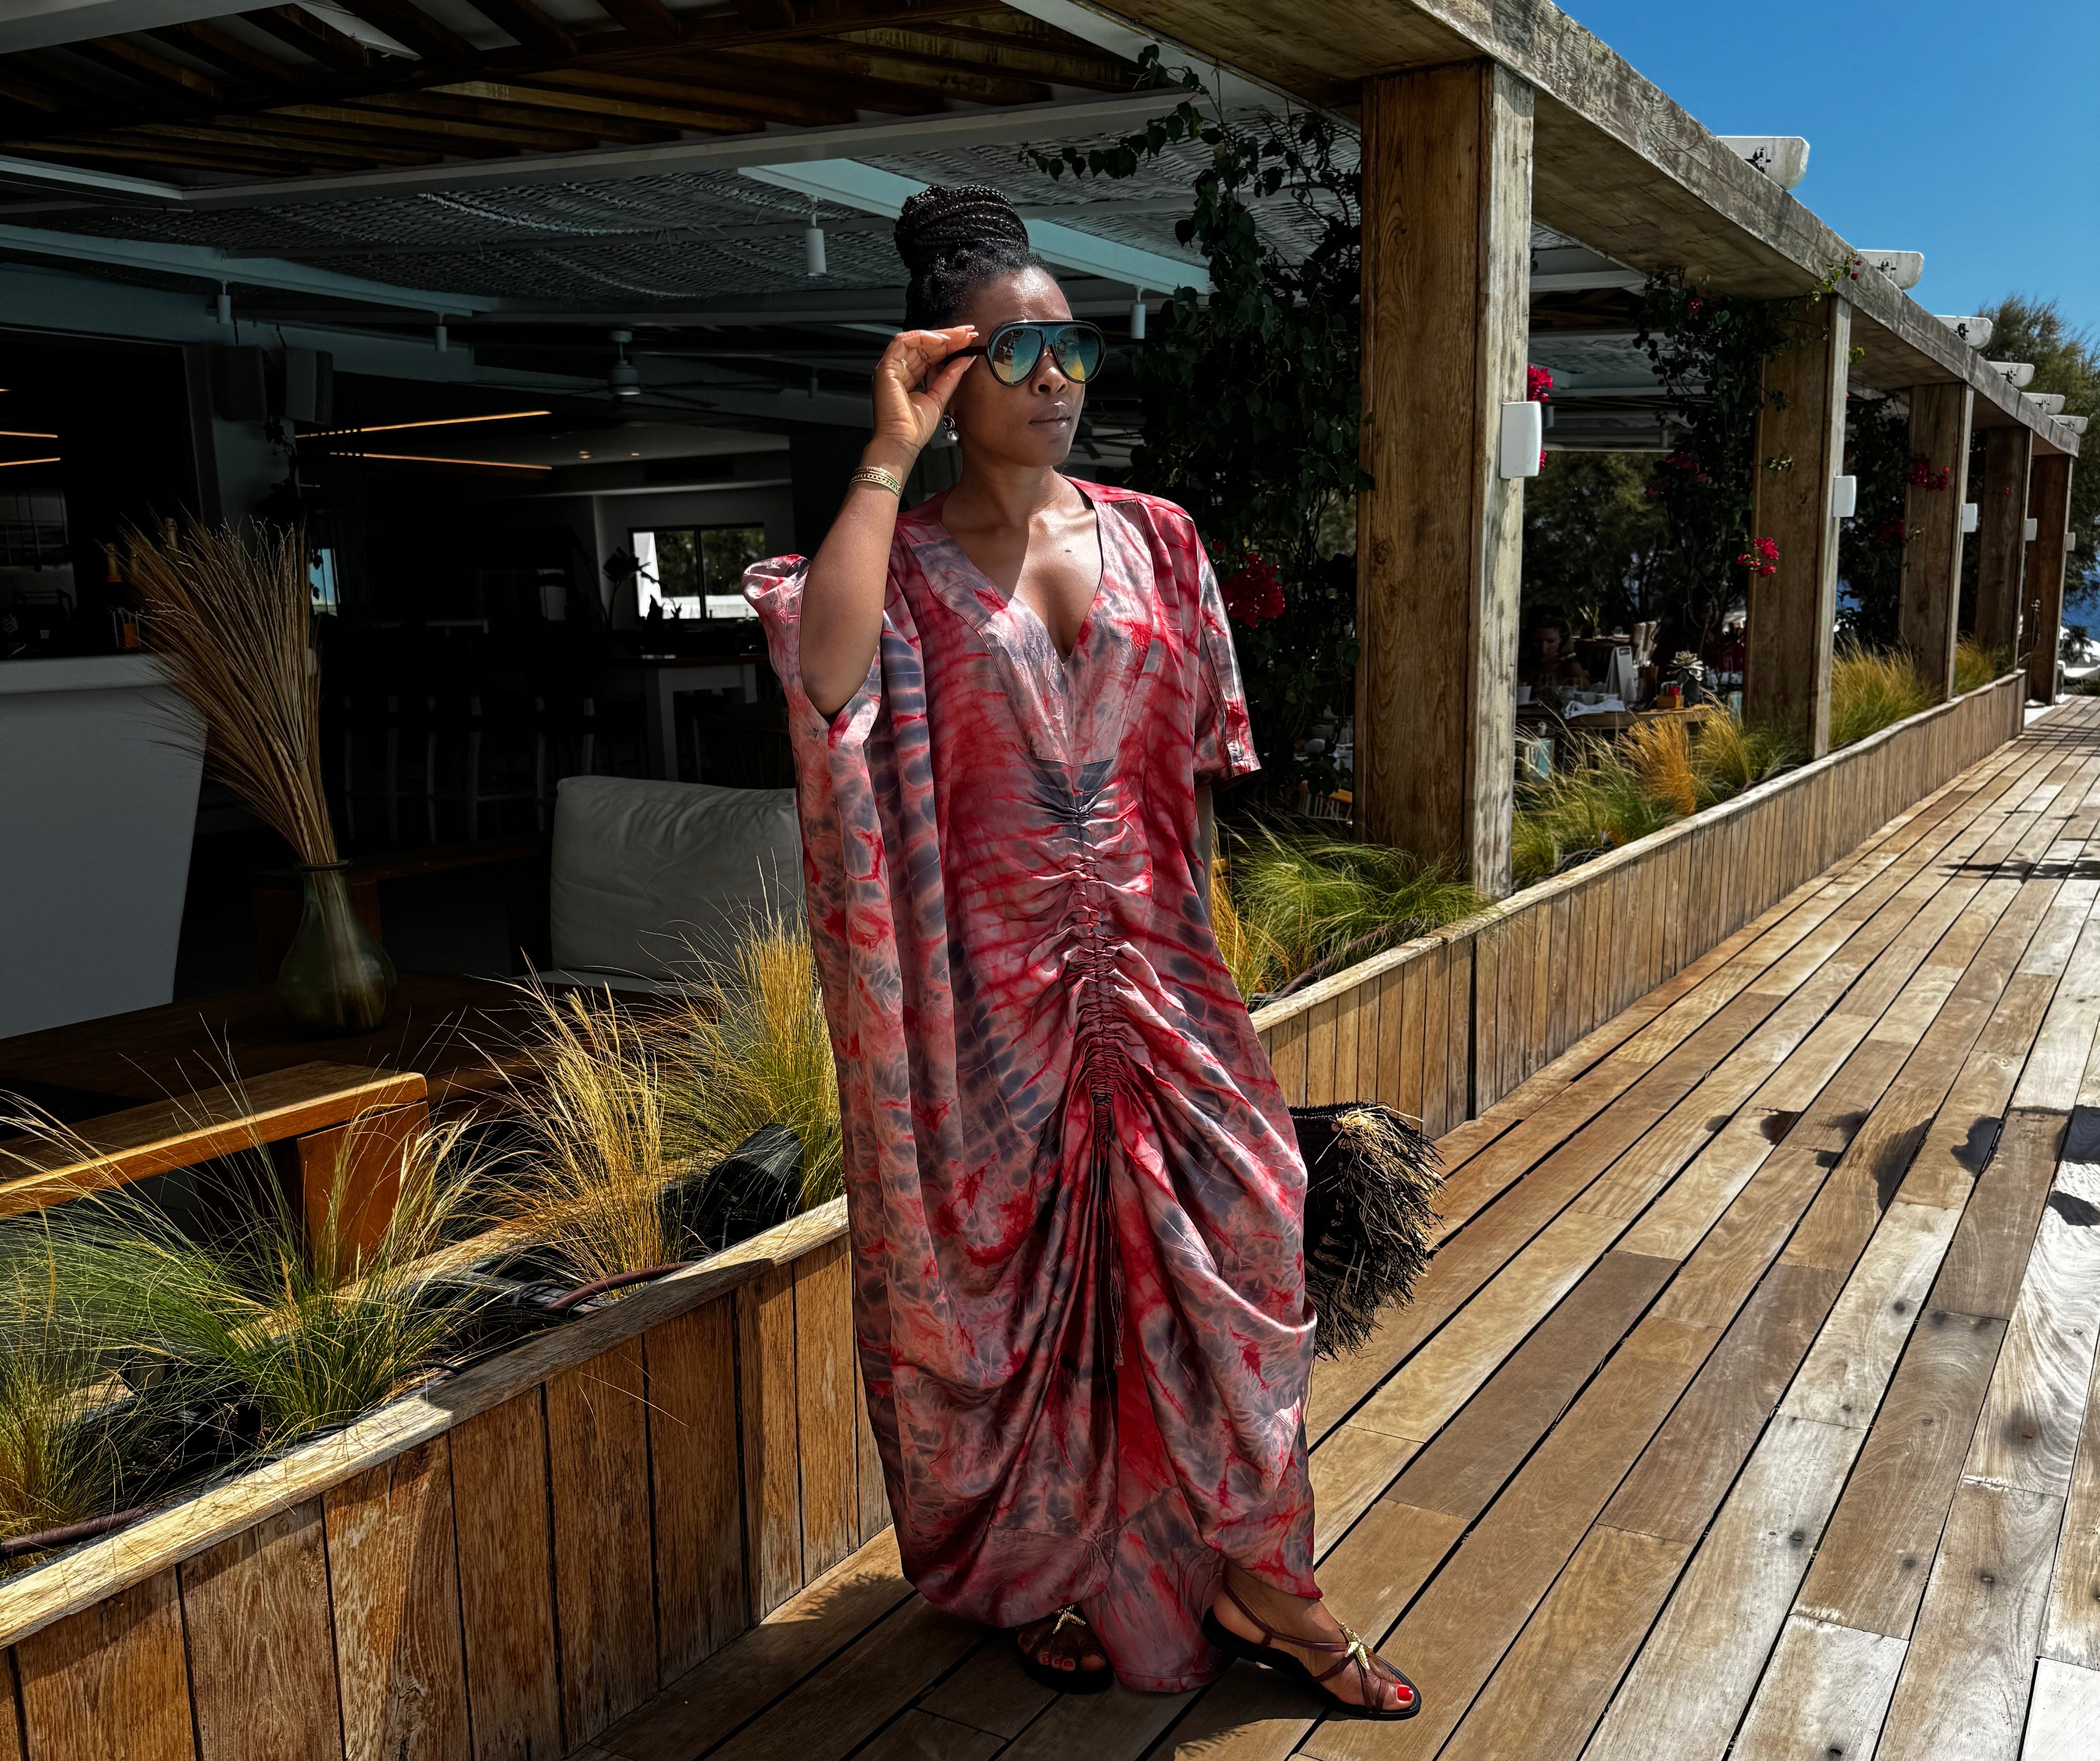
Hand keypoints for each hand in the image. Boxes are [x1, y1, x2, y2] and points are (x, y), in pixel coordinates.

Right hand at [871, 326, 974, 452]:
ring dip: (938, 335)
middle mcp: (898, 370)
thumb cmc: (914, 429)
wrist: (902, 443)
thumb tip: (966, 359)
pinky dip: (923, 338)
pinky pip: (902, 343)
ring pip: (914, 340)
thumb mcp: (939, 397)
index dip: (949, 346)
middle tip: (968, 333)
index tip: (968, 342)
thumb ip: (951, 377)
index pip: (930, 355)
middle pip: (924, 346)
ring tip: (959, 335)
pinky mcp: (886, 368)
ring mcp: (890, 368)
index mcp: (909, 378)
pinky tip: (942, 340)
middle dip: (948, 338)